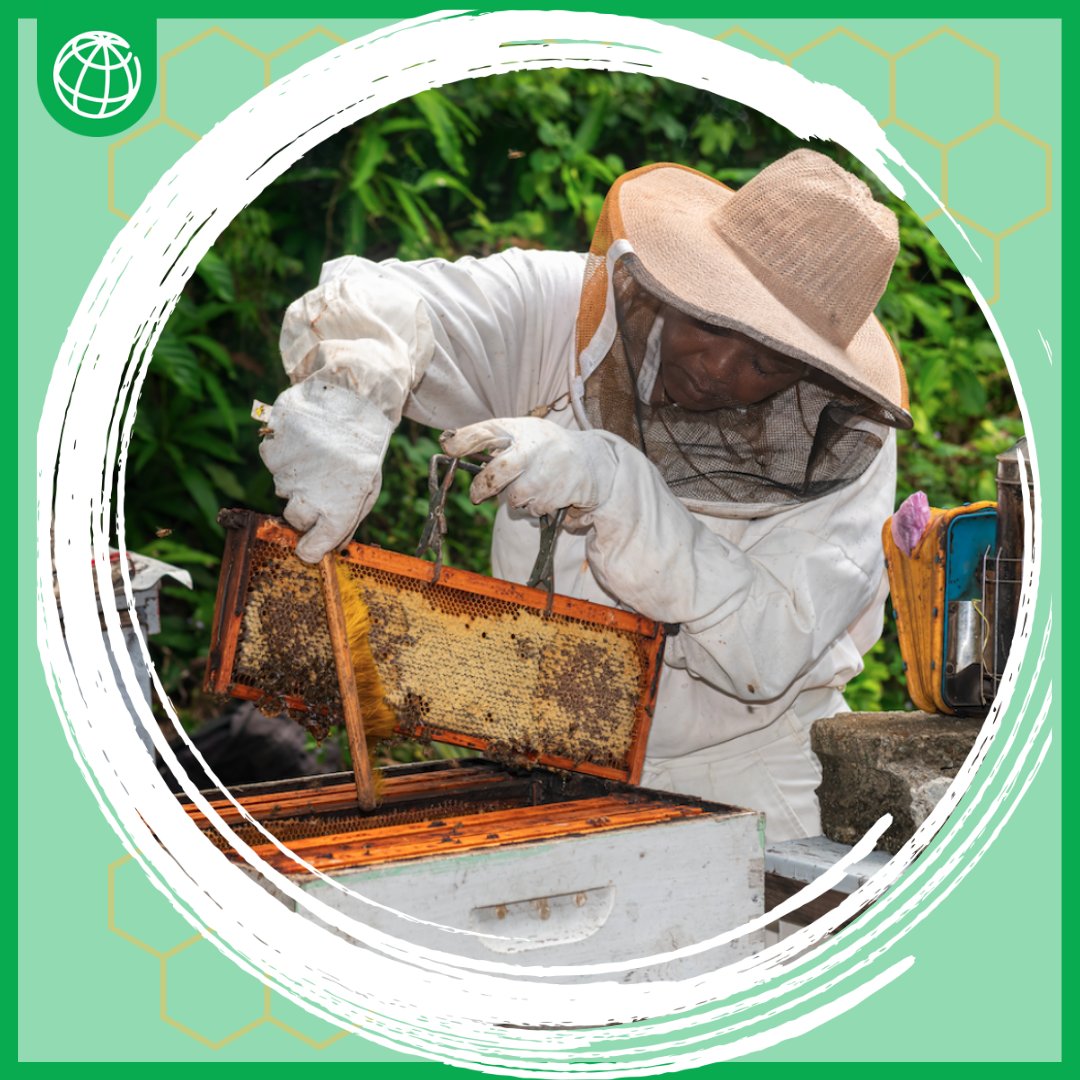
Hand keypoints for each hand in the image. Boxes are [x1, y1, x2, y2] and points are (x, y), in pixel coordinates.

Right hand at [259, 378, 392, 562]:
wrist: (353, 398)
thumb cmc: (365, 446)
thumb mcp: (370, 486)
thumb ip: (351, 518)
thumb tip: (333, 545)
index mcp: (338, 510)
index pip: (312, 548)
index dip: (310, 548)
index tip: (310, 545)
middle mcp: (309, 496)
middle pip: (294, 519)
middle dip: (305, 509)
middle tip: (321, 486)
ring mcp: (288, 473)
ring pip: (283, 488)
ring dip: (297, 477)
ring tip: (319, 455)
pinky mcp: (272, 449)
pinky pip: (272, 461)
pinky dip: (283, 454)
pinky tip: (304, 441)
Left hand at [440, 418, 615, 518]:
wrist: (594, 459)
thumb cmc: (546, 448)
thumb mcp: (523, 434)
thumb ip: (493, 440)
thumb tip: (450, 447)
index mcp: (520, 430)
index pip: (487, 432)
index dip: (464, 440)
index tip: (448, 447)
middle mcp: (534, 447)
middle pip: (496, 473)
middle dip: (482, 488)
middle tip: (477, 496)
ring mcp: (549, 471)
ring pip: (514, 498)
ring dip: (516, 499)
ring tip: (531, 485)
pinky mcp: (563, 492)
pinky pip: (535, 509)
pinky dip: (537, 506)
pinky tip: (548, 493)